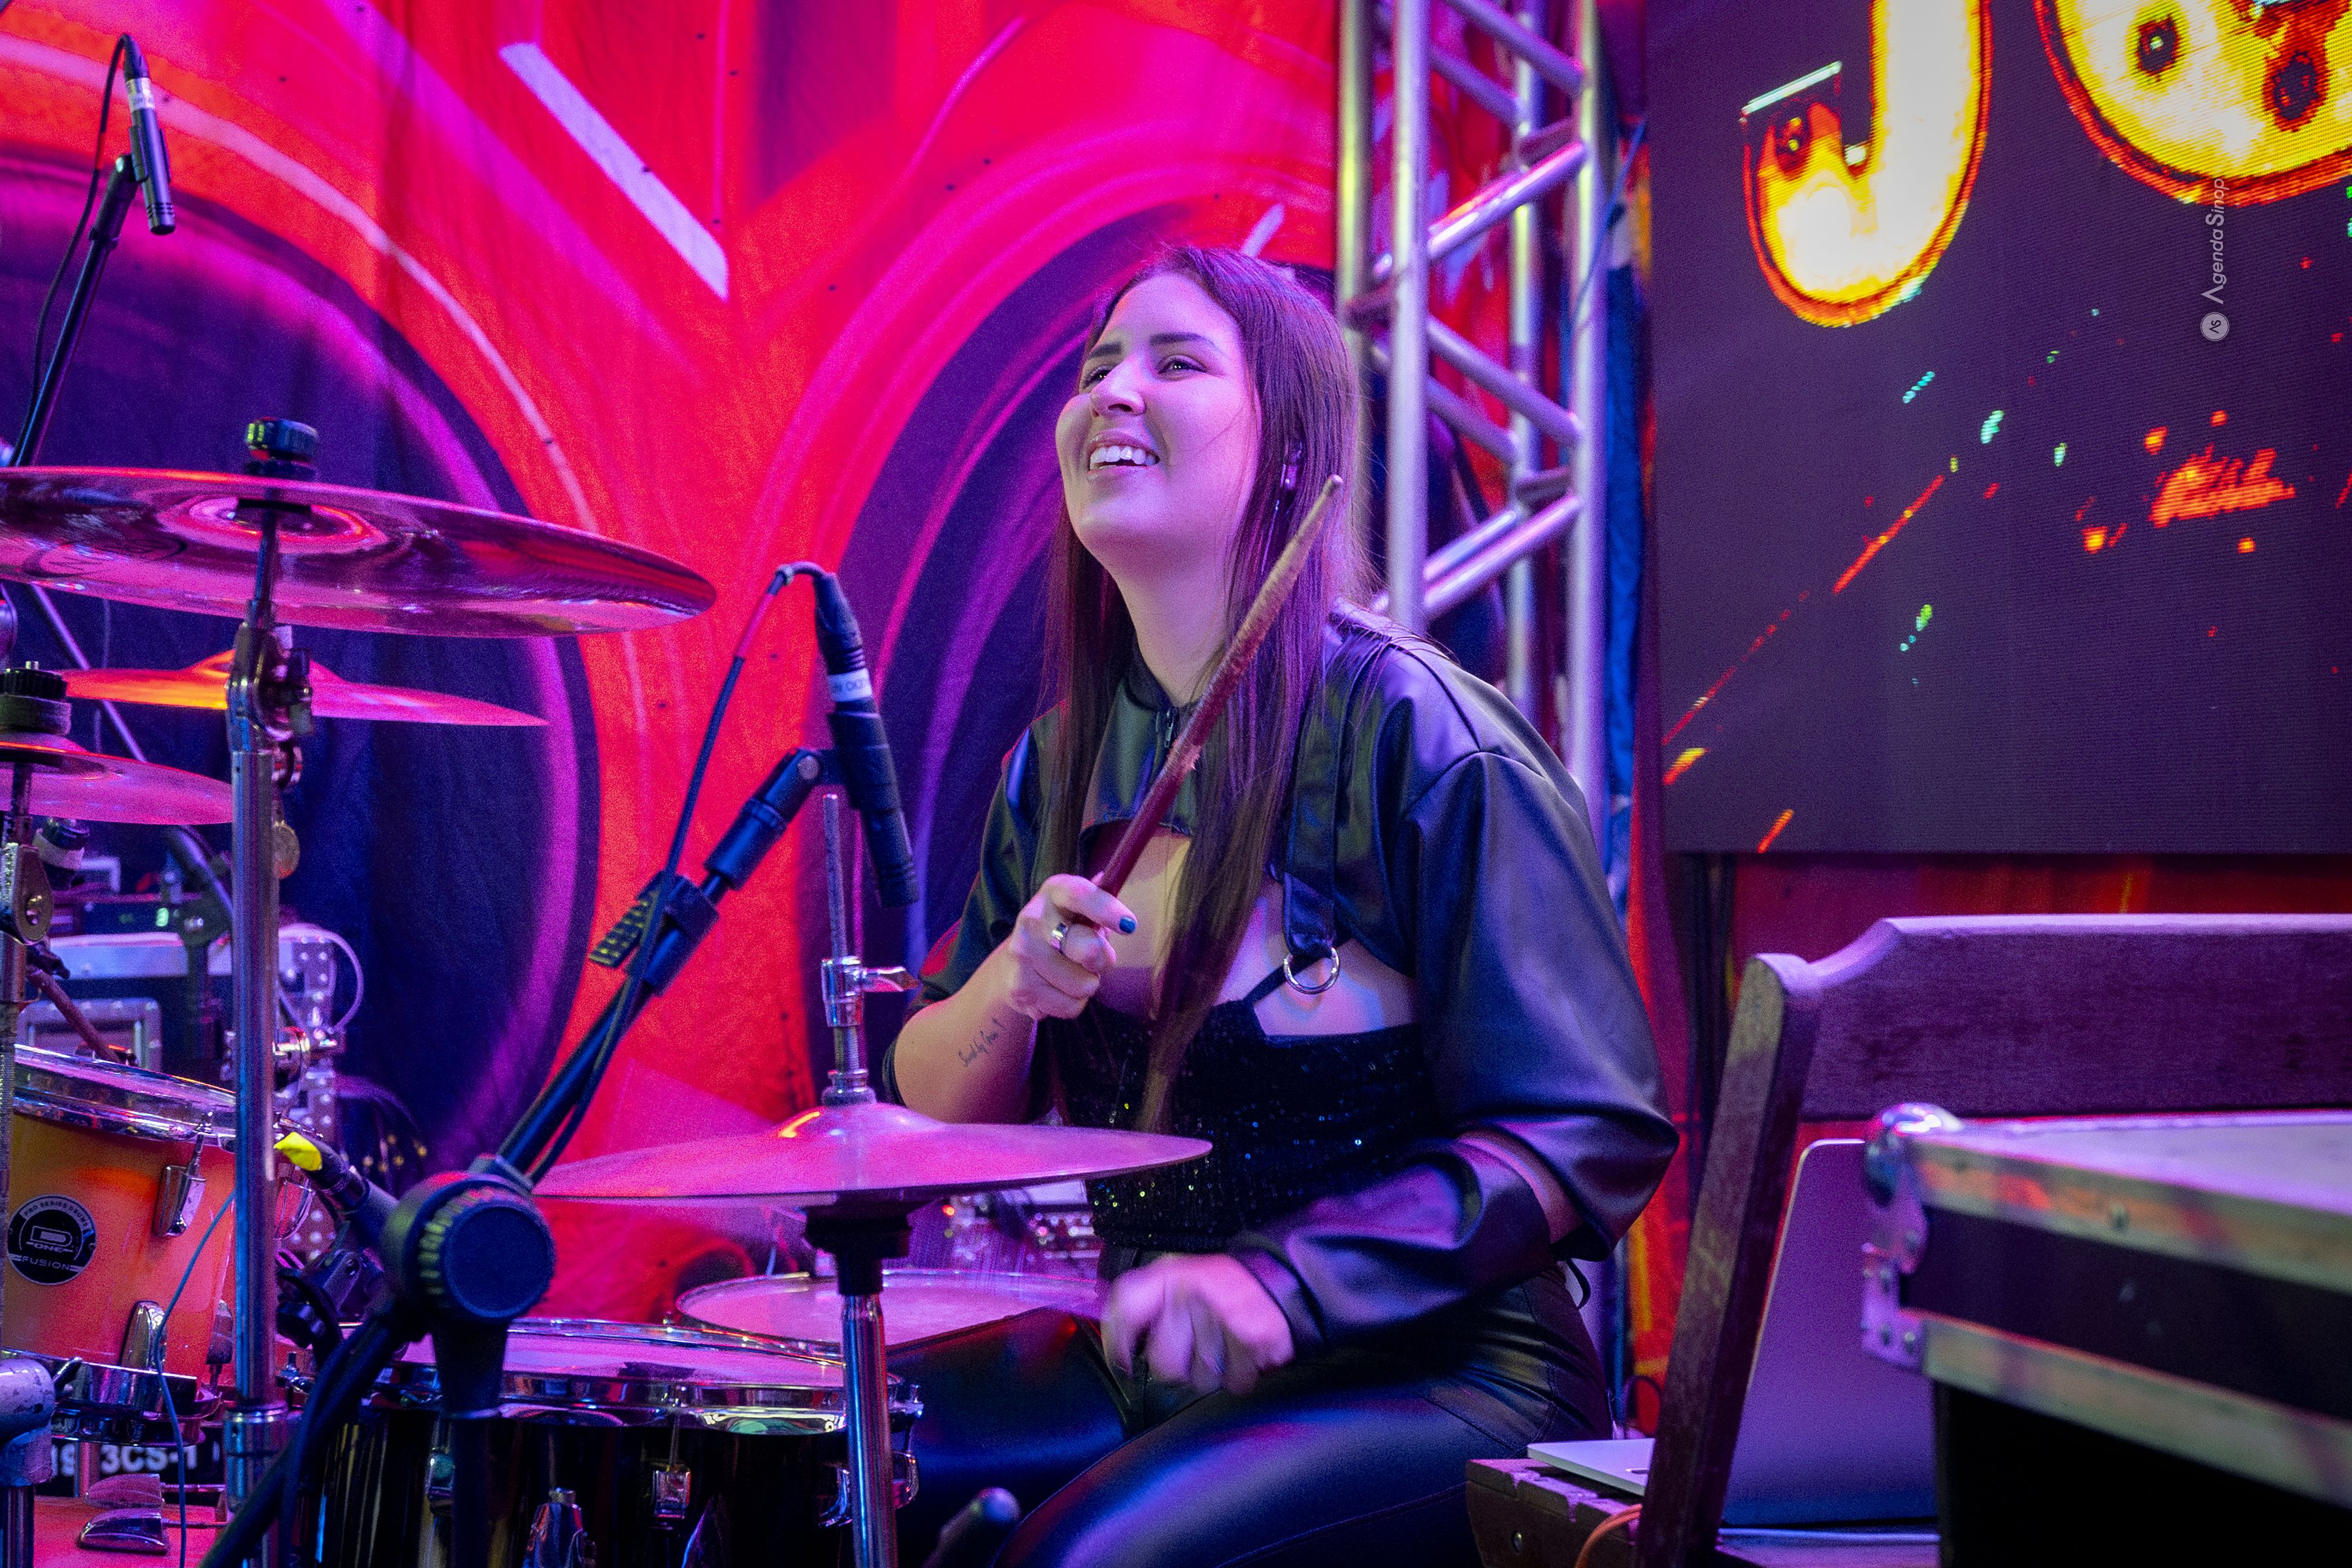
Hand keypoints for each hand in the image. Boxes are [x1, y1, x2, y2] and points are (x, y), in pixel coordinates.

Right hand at [988, 874, 1135, 1020]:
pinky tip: (1055, 989)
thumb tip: (1109, 877)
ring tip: (1069, 973)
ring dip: (1085, 983)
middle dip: (1103, 960)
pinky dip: (1071, 1003)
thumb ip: (1096, 902)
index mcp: (1053, 893)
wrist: (1011, 968)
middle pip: (1089, 949)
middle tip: (1093, 958)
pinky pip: (1072, 1006)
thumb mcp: (1077, 911)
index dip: (1107, 909)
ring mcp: (1024, 954)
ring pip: (1084, 984)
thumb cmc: (1059, 934)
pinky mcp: (1021, 988)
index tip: (1129, 925)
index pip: (1080, 895)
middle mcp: (1033, 919)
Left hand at [1103, 1253, 1294, 1395]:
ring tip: (1225, 1345)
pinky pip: (1235, 1382)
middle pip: (1164, 1363)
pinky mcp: (1253, 1337)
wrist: (1280, 1277)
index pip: (1127, 1309)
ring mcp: (1224, 1316)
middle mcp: (1193, 1293)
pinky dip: (1241, 1374)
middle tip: (1197, 1348)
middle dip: (1180, 1366)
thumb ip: (1146, 1302)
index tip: (1123, 1363)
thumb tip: (1117, 1341)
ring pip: (1201, 1379)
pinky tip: (1244, 1352)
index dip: (1118, 1342)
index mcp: (1170, 1276)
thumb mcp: (1179, 1277)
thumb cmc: (1223, 1286)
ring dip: (1213, 1372)